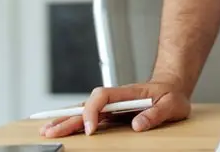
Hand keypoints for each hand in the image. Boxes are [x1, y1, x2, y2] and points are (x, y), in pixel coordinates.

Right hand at [39, 81, 190, 136]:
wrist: (172, 87)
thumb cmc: (171, 95)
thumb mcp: (171, 104)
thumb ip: (155, 114)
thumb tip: (137, 125)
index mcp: (127, 93)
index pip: (102, 97)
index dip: (92, 112)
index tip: (91, 129)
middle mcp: (115, 98)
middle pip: (86, 105)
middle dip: (67, 118)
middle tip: (51, 130)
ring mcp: (111, 106)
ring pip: (83, 111)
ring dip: (65, 120)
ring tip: (47, 130)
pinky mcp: (111, 114)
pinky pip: (89, 117)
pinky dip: (74, 122)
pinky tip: (61, 126)